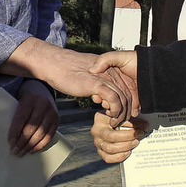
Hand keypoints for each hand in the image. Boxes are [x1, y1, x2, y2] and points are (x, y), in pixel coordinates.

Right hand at [0, 39, 139, 124]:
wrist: (55, 64)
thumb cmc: (69, 71)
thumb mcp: (90, 78)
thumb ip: (100, 86)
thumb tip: (104, 100)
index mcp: (111, 69)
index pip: (128, 87)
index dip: (130, 102)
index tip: (127, 113)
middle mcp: (112, 71)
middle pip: (128, 94)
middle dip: (127, 110)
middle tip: (121, 121)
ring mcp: (105, 77)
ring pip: (122, 98)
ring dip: (121, 113)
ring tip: (115, 122)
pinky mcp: (97, 83)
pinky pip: (113, 98)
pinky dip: (115, 110)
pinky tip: (110, 115)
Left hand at [8, 79, 58, 156]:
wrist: (41, 91)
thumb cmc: (24, 101)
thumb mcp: (18, 101)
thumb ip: (13, 114)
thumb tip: (4, 136)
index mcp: (30, 99)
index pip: (21, 118)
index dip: (15, 132)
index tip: (10, 143)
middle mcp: (42, 104)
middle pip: (32, 127)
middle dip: (22, 142)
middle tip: (15, 152)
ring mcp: (52, 111)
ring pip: (41, 133)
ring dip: (30, 146)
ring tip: (22, 153)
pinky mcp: (57, 118)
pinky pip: (50, 135)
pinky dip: (41, 145)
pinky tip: (32, 150)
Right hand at [91, 112, 146, 162]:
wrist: (109, 123)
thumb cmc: (117, 117)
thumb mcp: (122, 114)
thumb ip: (131, 118)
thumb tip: (144, 125)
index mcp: (100, 119)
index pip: (116, 122)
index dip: (131, 125)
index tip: (143, 126)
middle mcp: (97, 132)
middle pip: (112, 137)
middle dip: (128, 136)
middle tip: (140, 134)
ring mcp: (97, 143)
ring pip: (110, 148)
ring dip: (125, 146)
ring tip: (136, 142)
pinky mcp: (101, 152)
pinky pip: (108, 158)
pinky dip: (119, 157)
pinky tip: (128, 152)